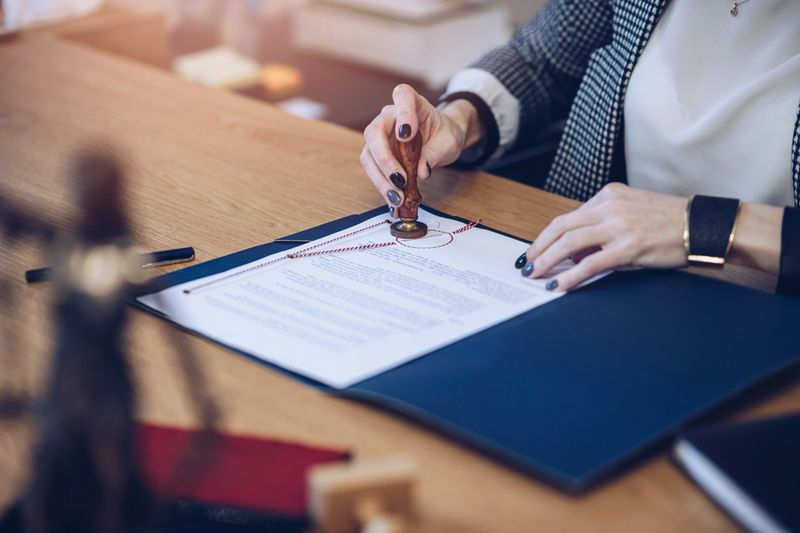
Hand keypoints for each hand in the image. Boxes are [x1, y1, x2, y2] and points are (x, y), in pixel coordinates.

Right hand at [361, 84, 476, 209]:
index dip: (403, 114)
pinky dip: (382, 185)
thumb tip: (421, 171)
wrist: (441, 139)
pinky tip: (394, 198)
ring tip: (397, 198)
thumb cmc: (444, 134)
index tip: (407, 134)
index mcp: (412, 102)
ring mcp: (380, 135)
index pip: (402, 96)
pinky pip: (373, 168)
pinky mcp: (377, 153)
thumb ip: (436, 153)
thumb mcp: (449, 142)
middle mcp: (390, 116)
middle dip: (385, 160)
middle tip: (400, 181)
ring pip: (369, 154)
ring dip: (380, 178)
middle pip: (375, 132)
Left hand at [522, 183, 688, 290]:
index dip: (546, 236)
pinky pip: (591, 263)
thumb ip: (601, 228)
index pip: (568, 217)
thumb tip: (573, 252)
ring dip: (547, 261)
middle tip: (526, 265)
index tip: (533, 250)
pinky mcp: (629, 246)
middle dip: (539, 248)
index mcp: (609, 195)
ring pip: (570, 243)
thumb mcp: (630, 214)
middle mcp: (610, 206)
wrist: (704, 226)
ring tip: (535, 275)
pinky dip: (571, 276)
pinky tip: (560, 285)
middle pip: (562, 227)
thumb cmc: (669, 222)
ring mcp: (619, 226)